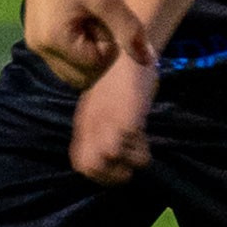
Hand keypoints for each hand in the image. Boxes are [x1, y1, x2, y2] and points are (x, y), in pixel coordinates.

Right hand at [24, 0, 152, 89]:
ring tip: (88, 20)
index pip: (95, 67)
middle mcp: (39, 48)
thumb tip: (149, 61)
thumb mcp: (109, 1)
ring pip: (71, 70)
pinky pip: (61, 57)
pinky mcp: (35, 35)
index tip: (106, 18)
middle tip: (98, 22)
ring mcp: (34, 43)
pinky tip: (78, 20)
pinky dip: (75, 47)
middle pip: (80, 77)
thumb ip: (130, 32)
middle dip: (97, 56)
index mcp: (54, 41)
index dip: (110, 47)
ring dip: (87, 52)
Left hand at [70, 46, 157, 183]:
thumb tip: (109, 153)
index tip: (116, 167)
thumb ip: (99, 128)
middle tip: (129, 163)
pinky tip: (145, 131)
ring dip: (132, 158)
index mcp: (84, 124)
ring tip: (140, 142)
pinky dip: (143, 147)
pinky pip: (137, 149)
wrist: (129, 52)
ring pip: (116, 161)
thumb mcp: (100, 106)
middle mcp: (92, 127)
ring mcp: (109, 125)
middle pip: (92, 168)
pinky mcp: (129, 121)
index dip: (98, 174)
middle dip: (114, 173)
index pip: (82, 165)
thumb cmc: (118, 78)